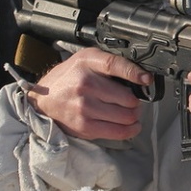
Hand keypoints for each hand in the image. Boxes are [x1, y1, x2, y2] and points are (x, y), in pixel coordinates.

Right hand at [27, 47, 147, 140]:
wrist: (44, 98)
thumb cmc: (69, 77)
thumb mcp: (87, 58)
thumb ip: (111, 62)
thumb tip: (139, 74)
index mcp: (88, 64)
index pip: (116, 66)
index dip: (136, 73)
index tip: (146, 79)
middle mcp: (86, 85)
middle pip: (128, 98)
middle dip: (136, 101)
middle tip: (133, 100)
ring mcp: (85, 108)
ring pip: (127, 117)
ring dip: (134, 116)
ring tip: (131, 112)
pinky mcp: (85, 126)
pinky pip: (118, 132)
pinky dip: (130, 130)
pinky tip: (131, 125)